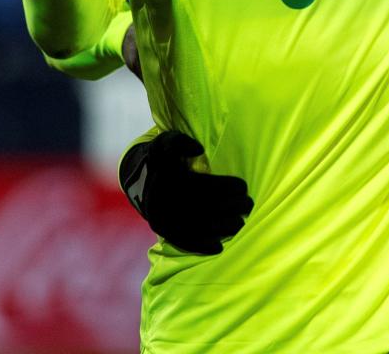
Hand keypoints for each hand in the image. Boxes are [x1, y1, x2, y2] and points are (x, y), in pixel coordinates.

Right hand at [119, 131, 252, 254]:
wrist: (140, 183)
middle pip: (211, 208)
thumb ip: (181, 142)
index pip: (211, 186)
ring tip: (239, 223)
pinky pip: (185, 242)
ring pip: (202, 227)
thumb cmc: (164, 161)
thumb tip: (198, 150)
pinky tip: (219, 246)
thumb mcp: (167, 142)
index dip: (232, 187)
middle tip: (248, 205)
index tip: (243, 187)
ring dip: (226, 227)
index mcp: (173, 179)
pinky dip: (203, 246)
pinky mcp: (163, 231)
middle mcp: (168, 200)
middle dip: (235, 207)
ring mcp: (164, 218)